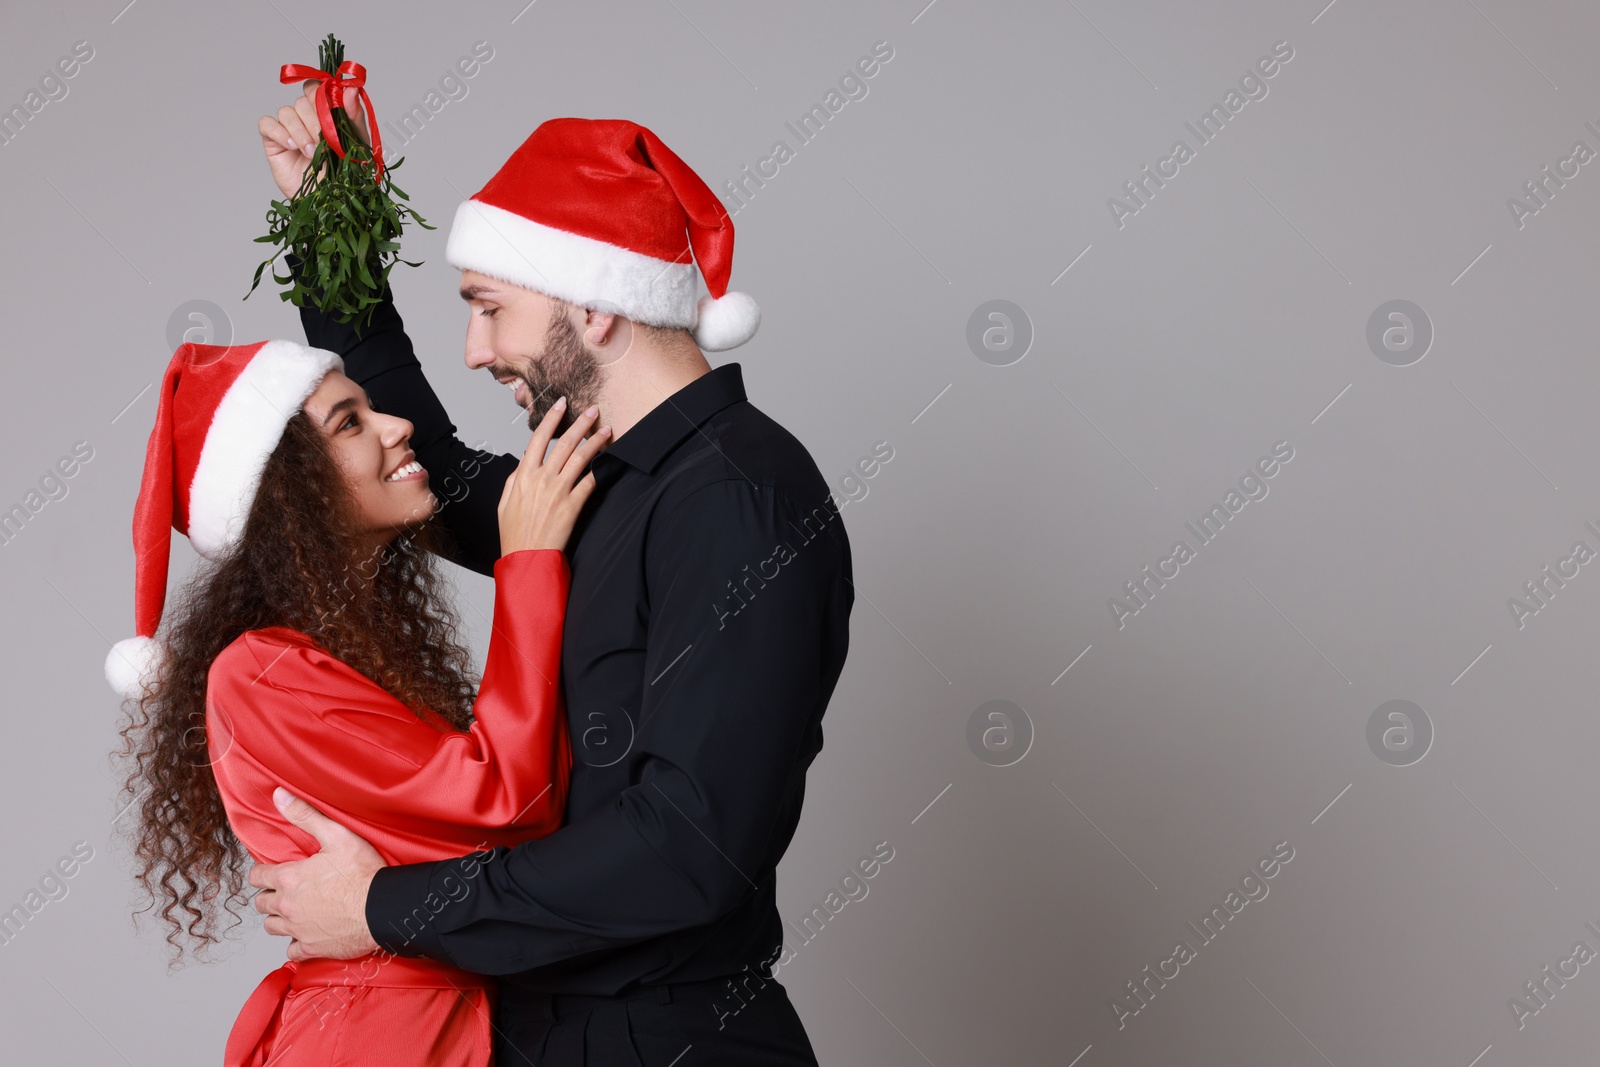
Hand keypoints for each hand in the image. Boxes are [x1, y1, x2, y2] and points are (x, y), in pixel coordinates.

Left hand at [249, 788, 382, 960]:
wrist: (382, 908)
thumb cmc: (362, 873)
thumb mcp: (336, 835)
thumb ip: (305, 816)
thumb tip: (279, 796)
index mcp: (290, 878)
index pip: (258, 876)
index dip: (263, 873)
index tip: (272, 872)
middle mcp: (287, 906)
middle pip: (262, 903)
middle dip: (270, 896)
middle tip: (286, 891)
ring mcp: (298, 929)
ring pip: (272, 927)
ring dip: (279, 919)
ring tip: (293, 911)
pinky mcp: (312, 947)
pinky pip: (292, 950)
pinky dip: (296, 943)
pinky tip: (307, 933)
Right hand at [258, 79, 372, 199]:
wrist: (331, 201)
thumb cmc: (346, 174)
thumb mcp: (357, 143)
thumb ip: (354, 115)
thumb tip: (351, 88)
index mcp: (325, 113)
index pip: (316, 88)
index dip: (320, 94)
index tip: (330, 109)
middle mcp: (306, 118)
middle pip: (301, 100)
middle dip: (314, 120)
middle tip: (323, 141)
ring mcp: (289, 128)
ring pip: (286, 111)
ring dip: (300, 131)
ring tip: (311, 152)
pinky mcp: (273, 141)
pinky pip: (267, 124)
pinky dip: (279, 132)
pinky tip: (293, 146)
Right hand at [497, 398, 610, 555]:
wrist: (527, 558)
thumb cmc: (515, 533)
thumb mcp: (505, 502)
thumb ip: (514, 479)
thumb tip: (524, 462)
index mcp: (523, 475)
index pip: (538, 438)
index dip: (551, 418)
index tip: (561, 404)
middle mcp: (542, 479)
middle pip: (564, 443)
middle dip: (581, 423)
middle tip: (594, 410)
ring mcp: (559, 491)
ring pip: (581, 458)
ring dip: (596, 441)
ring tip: (607, 430)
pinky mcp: (573, 505)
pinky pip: (590, 482)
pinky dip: (600, 470)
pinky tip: (609, 460)